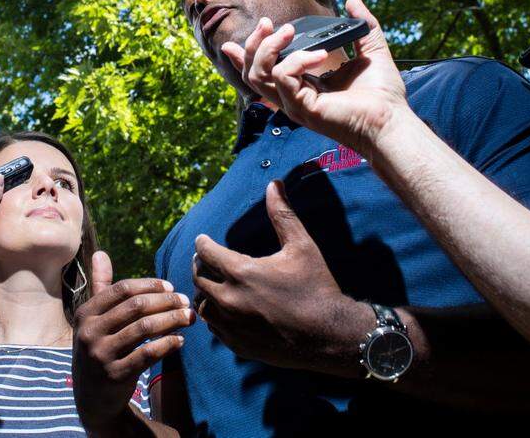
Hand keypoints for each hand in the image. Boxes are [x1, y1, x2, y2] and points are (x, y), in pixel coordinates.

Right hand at [72, 251, 191, 435]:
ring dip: (172, 320)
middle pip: (135, 307)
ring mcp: (101, 355)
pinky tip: (181, 340)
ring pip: (144, 329)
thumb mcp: (93, 320)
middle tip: (185, 301)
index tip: (170, 286)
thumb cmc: (99, 349)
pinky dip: (168, 345)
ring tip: (189, 317)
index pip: (122, 290)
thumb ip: (100, 286)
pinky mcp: (115, 375)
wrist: (92, 399)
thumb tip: (100, 253)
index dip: (149, 285)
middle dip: (165, 301)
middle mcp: (89, 332)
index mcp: (85, 314)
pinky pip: (148, 354)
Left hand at [192, 180, 372, 374]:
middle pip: (199, 278)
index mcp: (241, 273)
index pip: (206, 253)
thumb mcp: (302, 245)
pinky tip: (223, 309)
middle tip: (205, 259)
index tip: (203, 239)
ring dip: (205, 292)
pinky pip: (215, 328)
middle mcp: (230, 300)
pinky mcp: (238, 345)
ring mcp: (232, 326)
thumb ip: (282, 214)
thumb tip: (274, 184)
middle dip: (200, 266)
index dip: (203, 243)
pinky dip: (215, 315)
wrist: (331, 335)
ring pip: (203, 305)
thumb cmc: (316, 286)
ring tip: (212, 283)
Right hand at [221, 0, 406, 158]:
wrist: (393, 120)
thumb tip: (353, 0)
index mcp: (301, 86)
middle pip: (251, 73)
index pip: (261, 73)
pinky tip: (319, 54)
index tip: (231, 44)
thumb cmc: (382, 95)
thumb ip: (362, 25)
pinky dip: (297, 60)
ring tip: (288, 30)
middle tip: (269, 24)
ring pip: (258, 76)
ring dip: (268, 48)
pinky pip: (284, 78)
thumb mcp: (370, 50)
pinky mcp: (303, 109)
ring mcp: (295, 104)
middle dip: (253, 45)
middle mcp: (293, 97)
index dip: (242, 58)